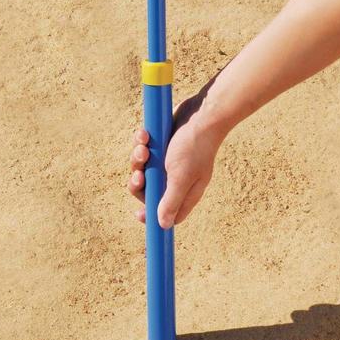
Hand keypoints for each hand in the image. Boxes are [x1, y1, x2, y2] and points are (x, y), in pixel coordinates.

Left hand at [128, 94, 224, 227]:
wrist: (202, 113)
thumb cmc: (194, 146)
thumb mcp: (181, 178)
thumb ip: (170, 202)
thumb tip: (163, 226)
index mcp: (186, 190)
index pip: (168, 212)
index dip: (152, 215)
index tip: (139, 214)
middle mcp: (176, 177)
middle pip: (148, 190)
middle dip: (139, 182)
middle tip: (139, 174)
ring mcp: (168, 159)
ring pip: (142, 167)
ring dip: (138, 158)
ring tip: (144, 147)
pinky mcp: (162, 143)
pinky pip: (143, 148)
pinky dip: (140, 142)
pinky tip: (144, 134)